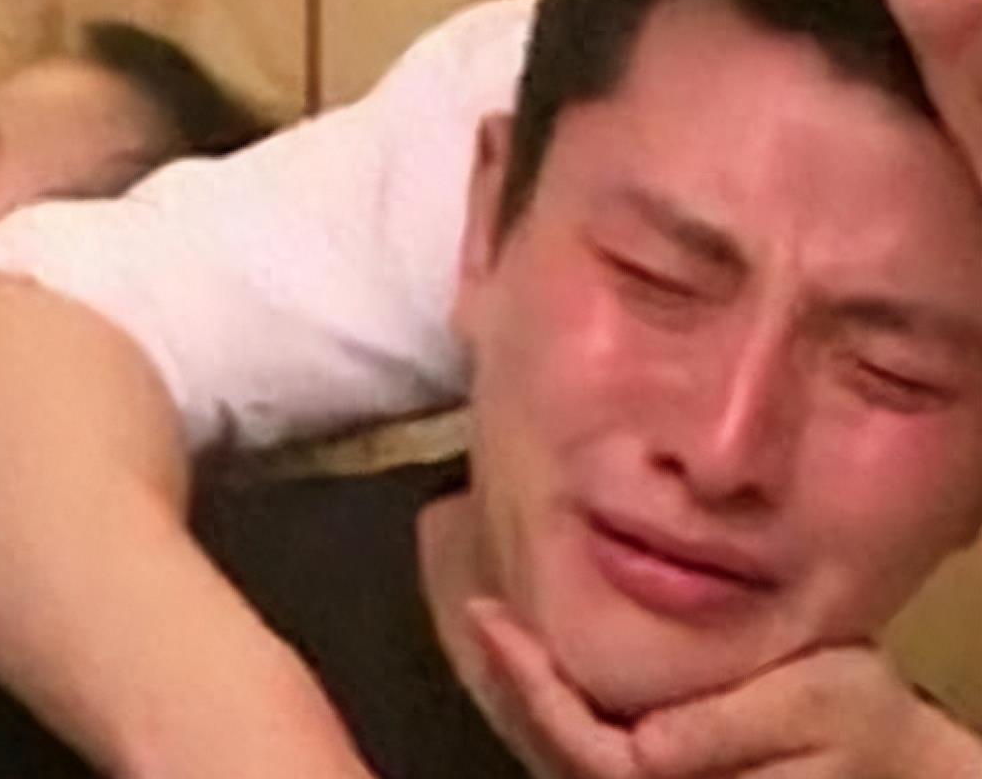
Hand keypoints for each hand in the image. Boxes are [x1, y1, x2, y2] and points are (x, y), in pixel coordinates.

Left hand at [468, 596, 981, 777]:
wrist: (896, 757)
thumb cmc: (859, 724)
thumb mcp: (813, 708)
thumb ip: (725, 730)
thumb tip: (642, 743)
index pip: (585, 745)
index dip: (533, 686)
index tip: (492, 620)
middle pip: (561, 755)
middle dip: (514, 685)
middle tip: (478, 612)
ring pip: (567, 756)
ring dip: (526, 694)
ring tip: (494, 629)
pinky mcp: (672, 771)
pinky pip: (593, 746)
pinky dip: (555, 705)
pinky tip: (539, 662)